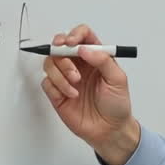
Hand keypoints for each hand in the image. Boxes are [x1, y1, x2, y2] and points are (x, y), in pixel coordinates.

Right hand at [39, 23, 139, 164]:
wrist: (109, 130)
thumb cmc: (117, 104)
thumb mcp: (118, 79)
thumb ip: (103, 60)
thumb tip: (84, 48)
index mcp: (95, 57)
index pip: (82, 36)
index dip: (74, 34)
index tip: (72, 43)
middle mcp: (79, 64)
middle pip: (60, 46)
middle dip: (61, 52)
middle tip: (70, 64)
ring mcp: (66, 78)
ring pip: (50, 62)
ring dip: (61, 72)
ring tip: (76, 85)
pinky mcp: (57, 93)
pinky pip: (47, 82)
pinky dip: (57, 87)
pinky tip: (72, 95)